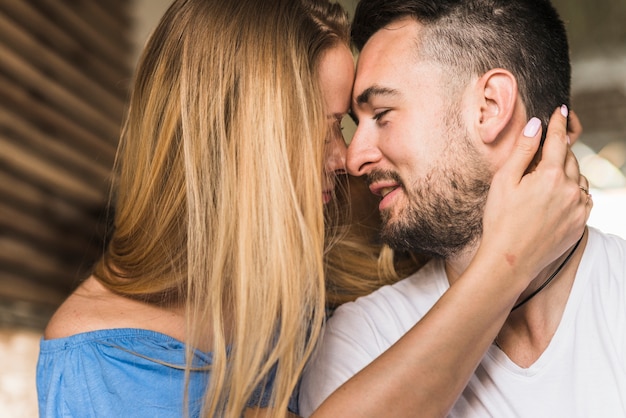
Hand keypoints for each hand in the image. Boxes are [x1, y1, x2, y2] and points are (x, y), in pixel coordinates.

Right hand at [480, 106, 590, 280]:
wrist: (509, 260)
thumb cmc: (500, 220)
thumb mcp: (503, 182)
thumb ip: (522, 151)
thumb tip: (537, 125)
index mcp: (549, 176)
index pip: (558, 140)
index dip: (558, 123)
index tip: (561, 110)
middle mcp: (569, 189)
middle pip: (569, 158)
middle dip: (560, 148)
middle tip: (550, 144)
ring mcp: (578, 208)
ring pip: (578, 178)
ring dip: (567, 171)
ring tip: (549, 175)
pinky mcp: (580, 223)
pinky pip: (583, 198)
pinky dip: (574, 190)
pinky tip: (559, 195)